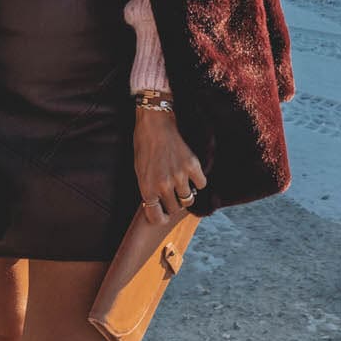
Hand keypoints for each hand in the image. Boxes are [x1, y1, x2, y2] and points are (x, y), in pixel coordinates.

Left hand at [133, 106, 206, 224]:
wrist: (154, 122)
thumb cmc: (144, 145)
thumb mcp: (139, 170)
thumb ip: (149, 189)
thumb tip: (158, 205)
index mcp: (147, 188)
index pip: (156, 217)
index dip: (160, 217)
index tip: (162, 213)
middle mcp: (163, 185)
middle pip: (174, 209)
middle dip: (173, 203)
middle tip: (172, 193)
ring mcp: (179, 176)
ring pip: (188, 199)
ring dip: (185, 193)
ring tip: (181, 183)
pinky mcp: (192, 165)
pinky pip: (201, 184)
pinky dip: (197, 181)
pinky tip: (191, 173)